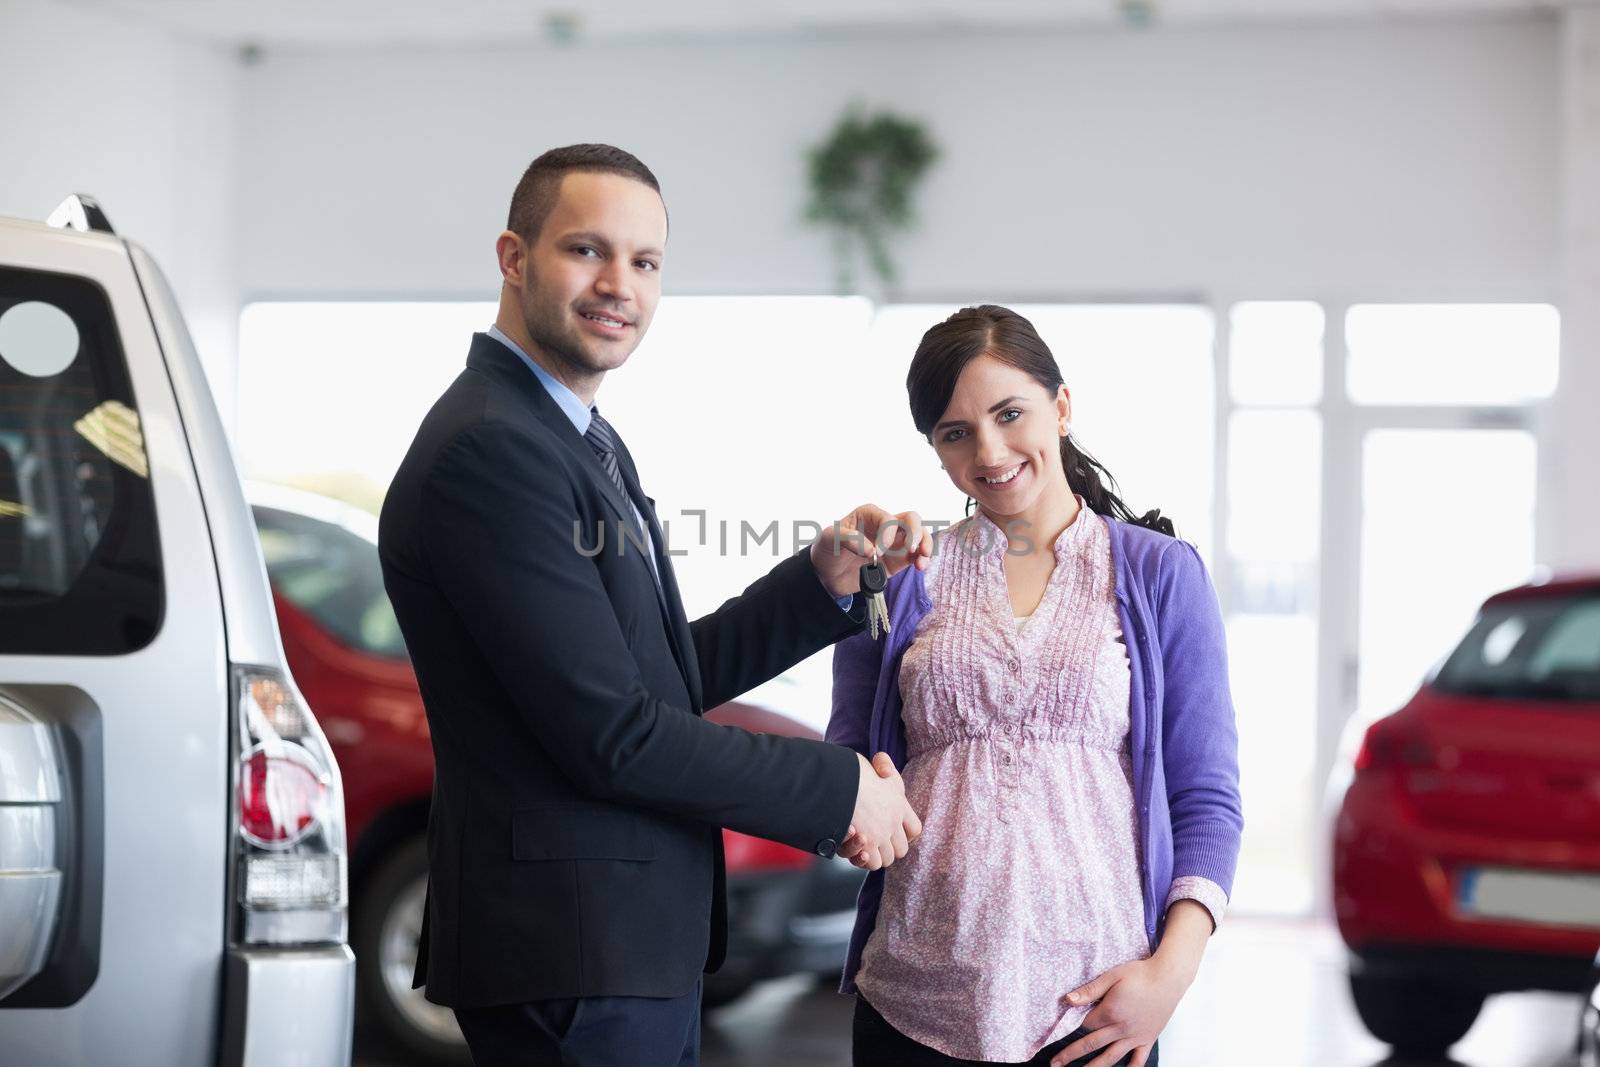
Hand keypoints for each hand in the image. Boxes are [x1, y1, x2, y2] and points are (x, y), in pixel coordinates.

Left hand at [810, 504, 933, 598]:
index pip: (888, 518)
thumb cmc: (827, 550)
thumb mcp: (829, 538)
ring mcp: (894, 542)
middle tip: (909, 549)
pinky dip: (922, 559)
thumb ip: (848, 539)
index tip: (876, 552)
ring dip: (925, 545)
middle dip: (915, 532)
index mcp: (869, 514)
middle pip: (911, 519)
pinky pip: (916, 555)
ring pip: (919, 535)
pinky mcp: (898, 559)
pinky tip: (920, 567)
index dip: (887, 534)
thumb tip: (872, 550)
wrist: (827, 574)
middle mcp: (885, 525)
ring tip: (921, 561)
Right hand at [837, 752, 920, 870]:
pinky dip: (860, 858)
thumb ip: (882, 766)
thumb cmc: (851, 772)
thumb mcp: (871, 764)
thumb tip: (883, 765)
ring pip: (885, 859)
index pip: (914, 829)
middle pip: (900, 849)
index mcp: (899, 804)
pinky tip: (851, 844)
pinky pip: (870, 863)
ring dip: (872, 855)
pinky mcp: (866, 845)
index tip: (892, 832)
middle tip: (871, 839)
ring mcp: (881, 835)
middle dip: (887, 848)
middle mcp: (893, 822)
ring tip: (858, 842)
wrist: (838, 779)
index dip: (905, 835)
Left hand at [1048, 953, 1194, 1066]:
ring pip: (1110, 1057)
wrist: (1168, 978)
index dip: (1074, 1026)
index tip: (1064, 1029)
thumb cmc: (1140, 974)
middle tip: (1055, 1063)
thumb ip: (1090, 990)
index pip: (1086, 1024)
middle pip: (1091, 1044)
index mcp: (1110, 1012)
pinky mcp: (1148, 1039)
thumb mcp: (1112, 976)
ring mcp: (1135, 1036)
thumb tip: (1068, 1000)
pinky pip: (1138, 1060)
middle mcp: (1121, 1028)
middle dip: (1071, 1054)